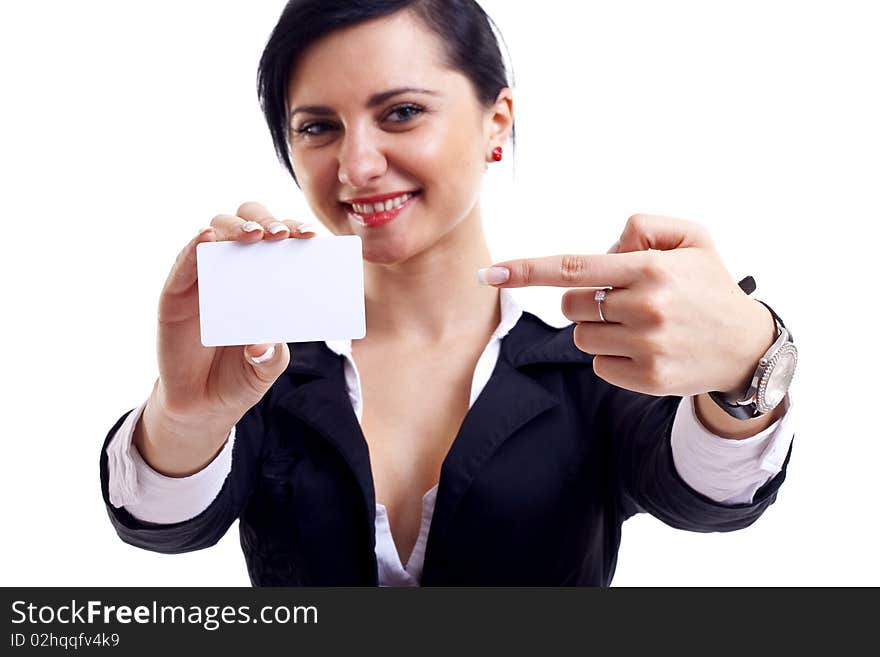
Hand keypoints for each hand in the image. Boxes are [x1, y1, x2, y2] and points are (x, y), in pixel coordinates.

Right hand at [153, 201, 315, 429]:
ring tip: (254, 234)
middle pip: (248, 224)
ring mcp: (205, 277)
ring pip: (217, 232)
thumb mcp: (265, 368)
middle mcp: (236, 270)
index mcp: (265, 280)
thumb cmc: (241, 375)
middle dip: (267, 221)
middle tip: (283, 234)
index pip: (279, 243)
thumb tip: (261, 344)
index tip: (312, 236)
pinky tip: (206, 238)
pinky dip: (195, 245)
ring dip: (236, 227)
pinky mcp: (176, 291)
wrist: (203, 403)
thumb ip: (270, 358)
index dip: (295, 231)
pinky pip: (184, 261)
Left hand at [481, 214, 776, 397]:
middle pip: (570, 304)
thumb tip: (604, 250)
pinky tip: (646, 348)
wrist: (746, 346)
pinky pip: (599, 363)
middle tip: (620, 298)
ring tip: (640, 324)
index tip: (490, 275)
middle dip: (583, 299)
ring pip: (581, 336)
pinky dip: (613, 355)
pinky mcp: (647, 377)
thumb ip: (643, 226)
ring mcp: (646, 346)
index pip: (573, 267)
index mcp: (650, 268)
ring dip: (599, 327)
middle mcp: (645, 307)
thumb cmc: (709, 286)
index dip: (526, 271)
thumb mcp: (692, 238)